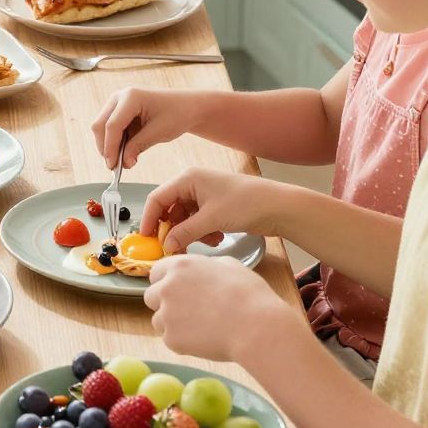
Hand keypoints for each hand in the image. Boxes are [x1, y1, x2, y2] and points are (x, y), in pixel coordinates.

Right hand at [92, 85, 203, 169]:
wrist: (187, 107)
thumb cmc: (177, 114)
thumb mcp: (158, 132)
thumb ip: (138, 147)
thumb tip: (123, 163)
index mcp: (131, 96)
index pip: (112, 125)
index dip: (110, 147)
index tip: (112, 166)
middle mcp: (120, 97)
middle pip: (100, 125)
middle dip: (106, 147)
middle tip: (115, 167)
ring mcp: (117, 103)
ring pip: (102, 128)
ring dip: (110, 146)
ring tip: (124, 161)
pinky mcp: (119, 111)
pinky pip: (110, 129)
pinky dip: (115, 142)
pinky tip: (126, 153)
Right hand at [142, 166, 274, 250]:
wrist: (279, 207)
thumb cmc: (246, 204)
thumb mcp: (211, 219)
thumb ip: (184, 233)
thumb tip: (165, 246)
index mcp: (188, 178)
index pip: (157, 198)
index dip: (149, 219)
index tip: (147, 240)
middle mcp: (193, 184)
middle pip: (170, 209)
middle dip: (173, 230)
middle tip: (174, 248)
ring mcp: (205, 196)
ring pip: (185, 218)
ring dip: (190, 233)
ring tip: (207, 241)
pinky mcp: (215, 207)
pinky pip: (198, 222)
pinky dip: (202, 233)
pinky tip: (216, 238)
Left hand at [143, 253, 287, 365]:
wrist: (255, 326)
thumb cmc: (248, 294)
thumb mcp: (229, 265)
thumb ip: (206, 266)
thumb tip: (202, 271)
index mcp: (180, 266)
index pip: (156, 272)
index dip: (166, 281)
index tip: (177, 290)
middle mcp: (167, 288)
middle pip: (151, 296)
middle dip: (165, 303)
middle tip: (188, 311)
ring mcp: (167, 315)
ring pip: (158, 320)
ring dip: (173, 324)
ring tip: (201, 327)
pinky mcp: (171, 339)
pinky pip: (170, 340)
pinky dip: (183, 342)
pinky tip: (204, 339)